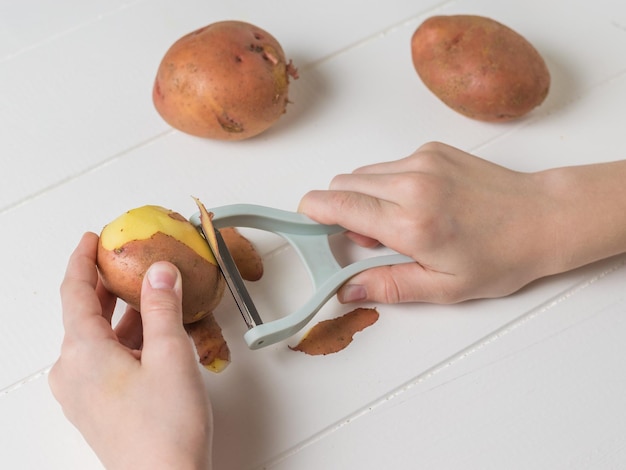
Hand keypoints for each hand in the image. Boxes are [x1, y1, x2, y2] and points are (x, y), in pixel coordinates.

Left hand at [49, 232, 212, 469]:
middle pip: (83, 314)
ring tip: (147, 293)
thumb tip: (159, 271)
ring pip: (96, 338)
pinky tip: (150, 334)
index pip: (75, 292)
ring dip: (119, 314)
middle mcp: (73, 371)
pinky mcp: (97, 407)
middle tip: (123, 260)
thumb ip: (162, 307)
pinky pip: (104, 360)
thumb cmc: (165, 426)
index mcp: (83, 352)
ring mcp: (82, 393)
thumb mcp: (170, 355)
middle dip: (103, 284)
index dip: (82, 260)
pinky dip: (123, 340)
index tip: (93, 238)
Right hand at [299, 142, 558, 303]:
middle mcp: (412, 184)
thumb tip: (347, 290)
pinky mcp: (432, 150)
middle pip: (342, 184)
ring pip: (363, 173)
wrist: (542, 218)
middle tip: (368, 239)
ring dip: (365, 197)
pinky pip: (389, 165)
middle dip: (340, 210)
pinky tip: (418, 203)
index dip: (311, 213)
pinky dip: (388, 184)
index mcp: (411, 223)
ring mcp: (422, 161)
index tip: (306, 224)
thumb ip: (388, 287)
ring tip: (398, 223)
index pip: (337, 205)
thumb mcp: (444, 288)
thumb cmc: (501, 256)